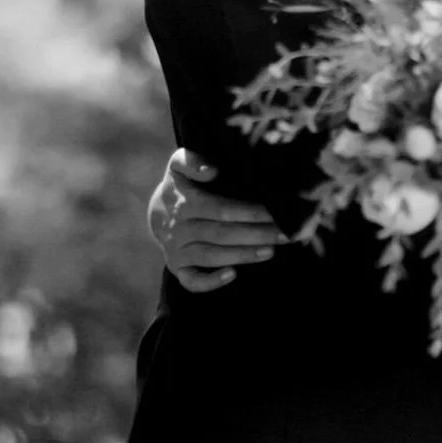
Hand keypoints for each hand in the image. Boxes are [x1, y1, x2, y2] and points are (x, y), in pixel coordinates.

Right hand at [147, 148, 285, 293]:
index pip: (221, 209)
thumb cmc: (180, 186)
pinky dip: (210, 281)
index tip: (275, 213)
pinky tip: (233, 275)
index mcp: (183, 203)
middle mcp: (179, 229)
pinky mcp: (177, 268)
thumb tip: (211, 170)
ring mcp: (177, 250)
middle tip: (285, 234)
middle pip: (222, 234)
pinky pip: (191, 280)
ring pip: (211, 256)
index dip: (249, 212)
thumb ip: (191, 161)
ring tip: (271, 251)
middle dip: (256, 234)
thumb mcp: (178, 166)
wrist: (156, 212)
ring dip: (242, 255)